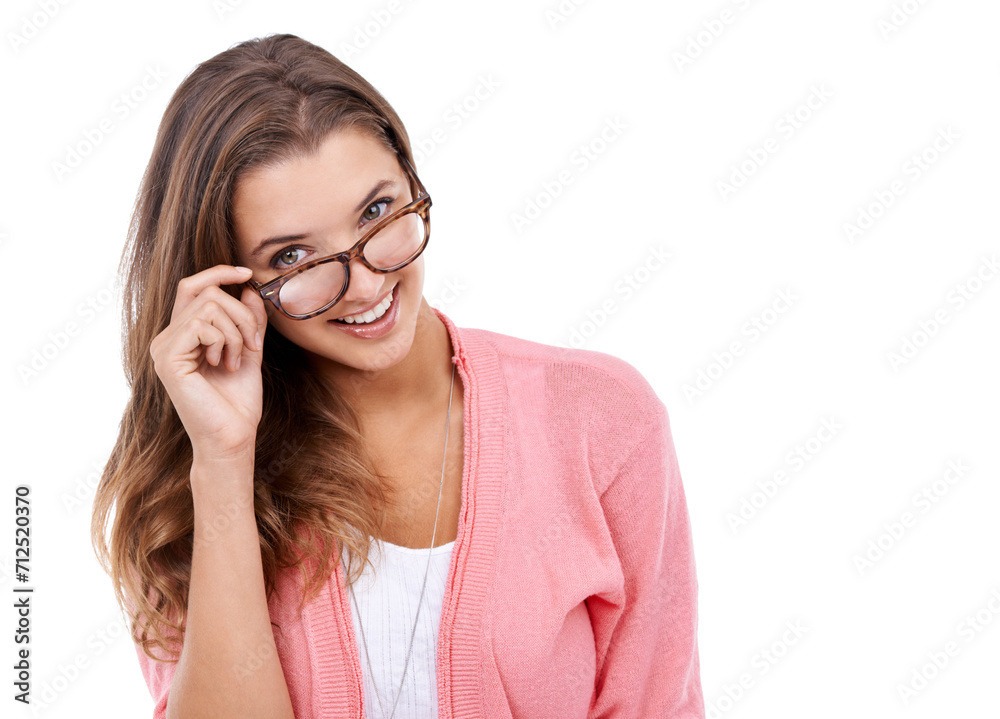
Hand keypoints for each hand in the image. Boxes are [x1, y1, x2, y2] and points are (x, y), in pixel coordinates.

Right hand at [149, 265, 267, 461]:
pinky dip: (224, 341)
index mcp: (182, 335)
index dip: (219, 273)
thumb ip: (248, 319)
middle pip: (207, 292)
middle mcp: (166, 338)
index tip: (248, 273)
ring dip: (237, 332)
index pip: (193, 287)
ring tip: (236, 360)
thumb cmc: (238, 401)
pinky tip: (223, 365)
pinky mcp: (167, 358)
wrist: (232, 437)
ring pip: (209, 306)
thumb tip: (247, 286)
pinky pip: (202, 325)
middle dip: (242, 314)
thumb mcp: (249, 351)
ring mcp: (163, 348)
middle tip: (252, 344)